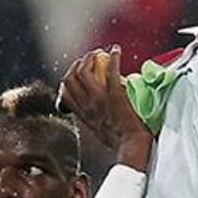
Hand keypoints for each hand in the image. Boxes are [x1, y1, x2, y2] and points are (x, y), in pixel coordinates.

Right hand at [59, 45, 152, 170]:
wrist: (132, 146)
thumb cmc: (121, 143)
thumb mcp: (99, 132)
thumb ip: (94, 119)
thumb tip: (99, 112)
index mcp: (82, 115)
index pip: (65, 91)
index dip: (69, 77)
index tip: (77, 71)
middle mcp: (87, 105)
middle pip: (71, 78)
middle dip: (78, 63)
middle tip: (90, 58)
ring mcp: (99, 99)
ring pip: (84, 71)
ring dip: (91, 57)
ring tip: (100, 53)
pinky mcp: (115, 94)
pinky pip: (111, 70)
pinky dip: (113, 57)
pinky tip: (116, 51)